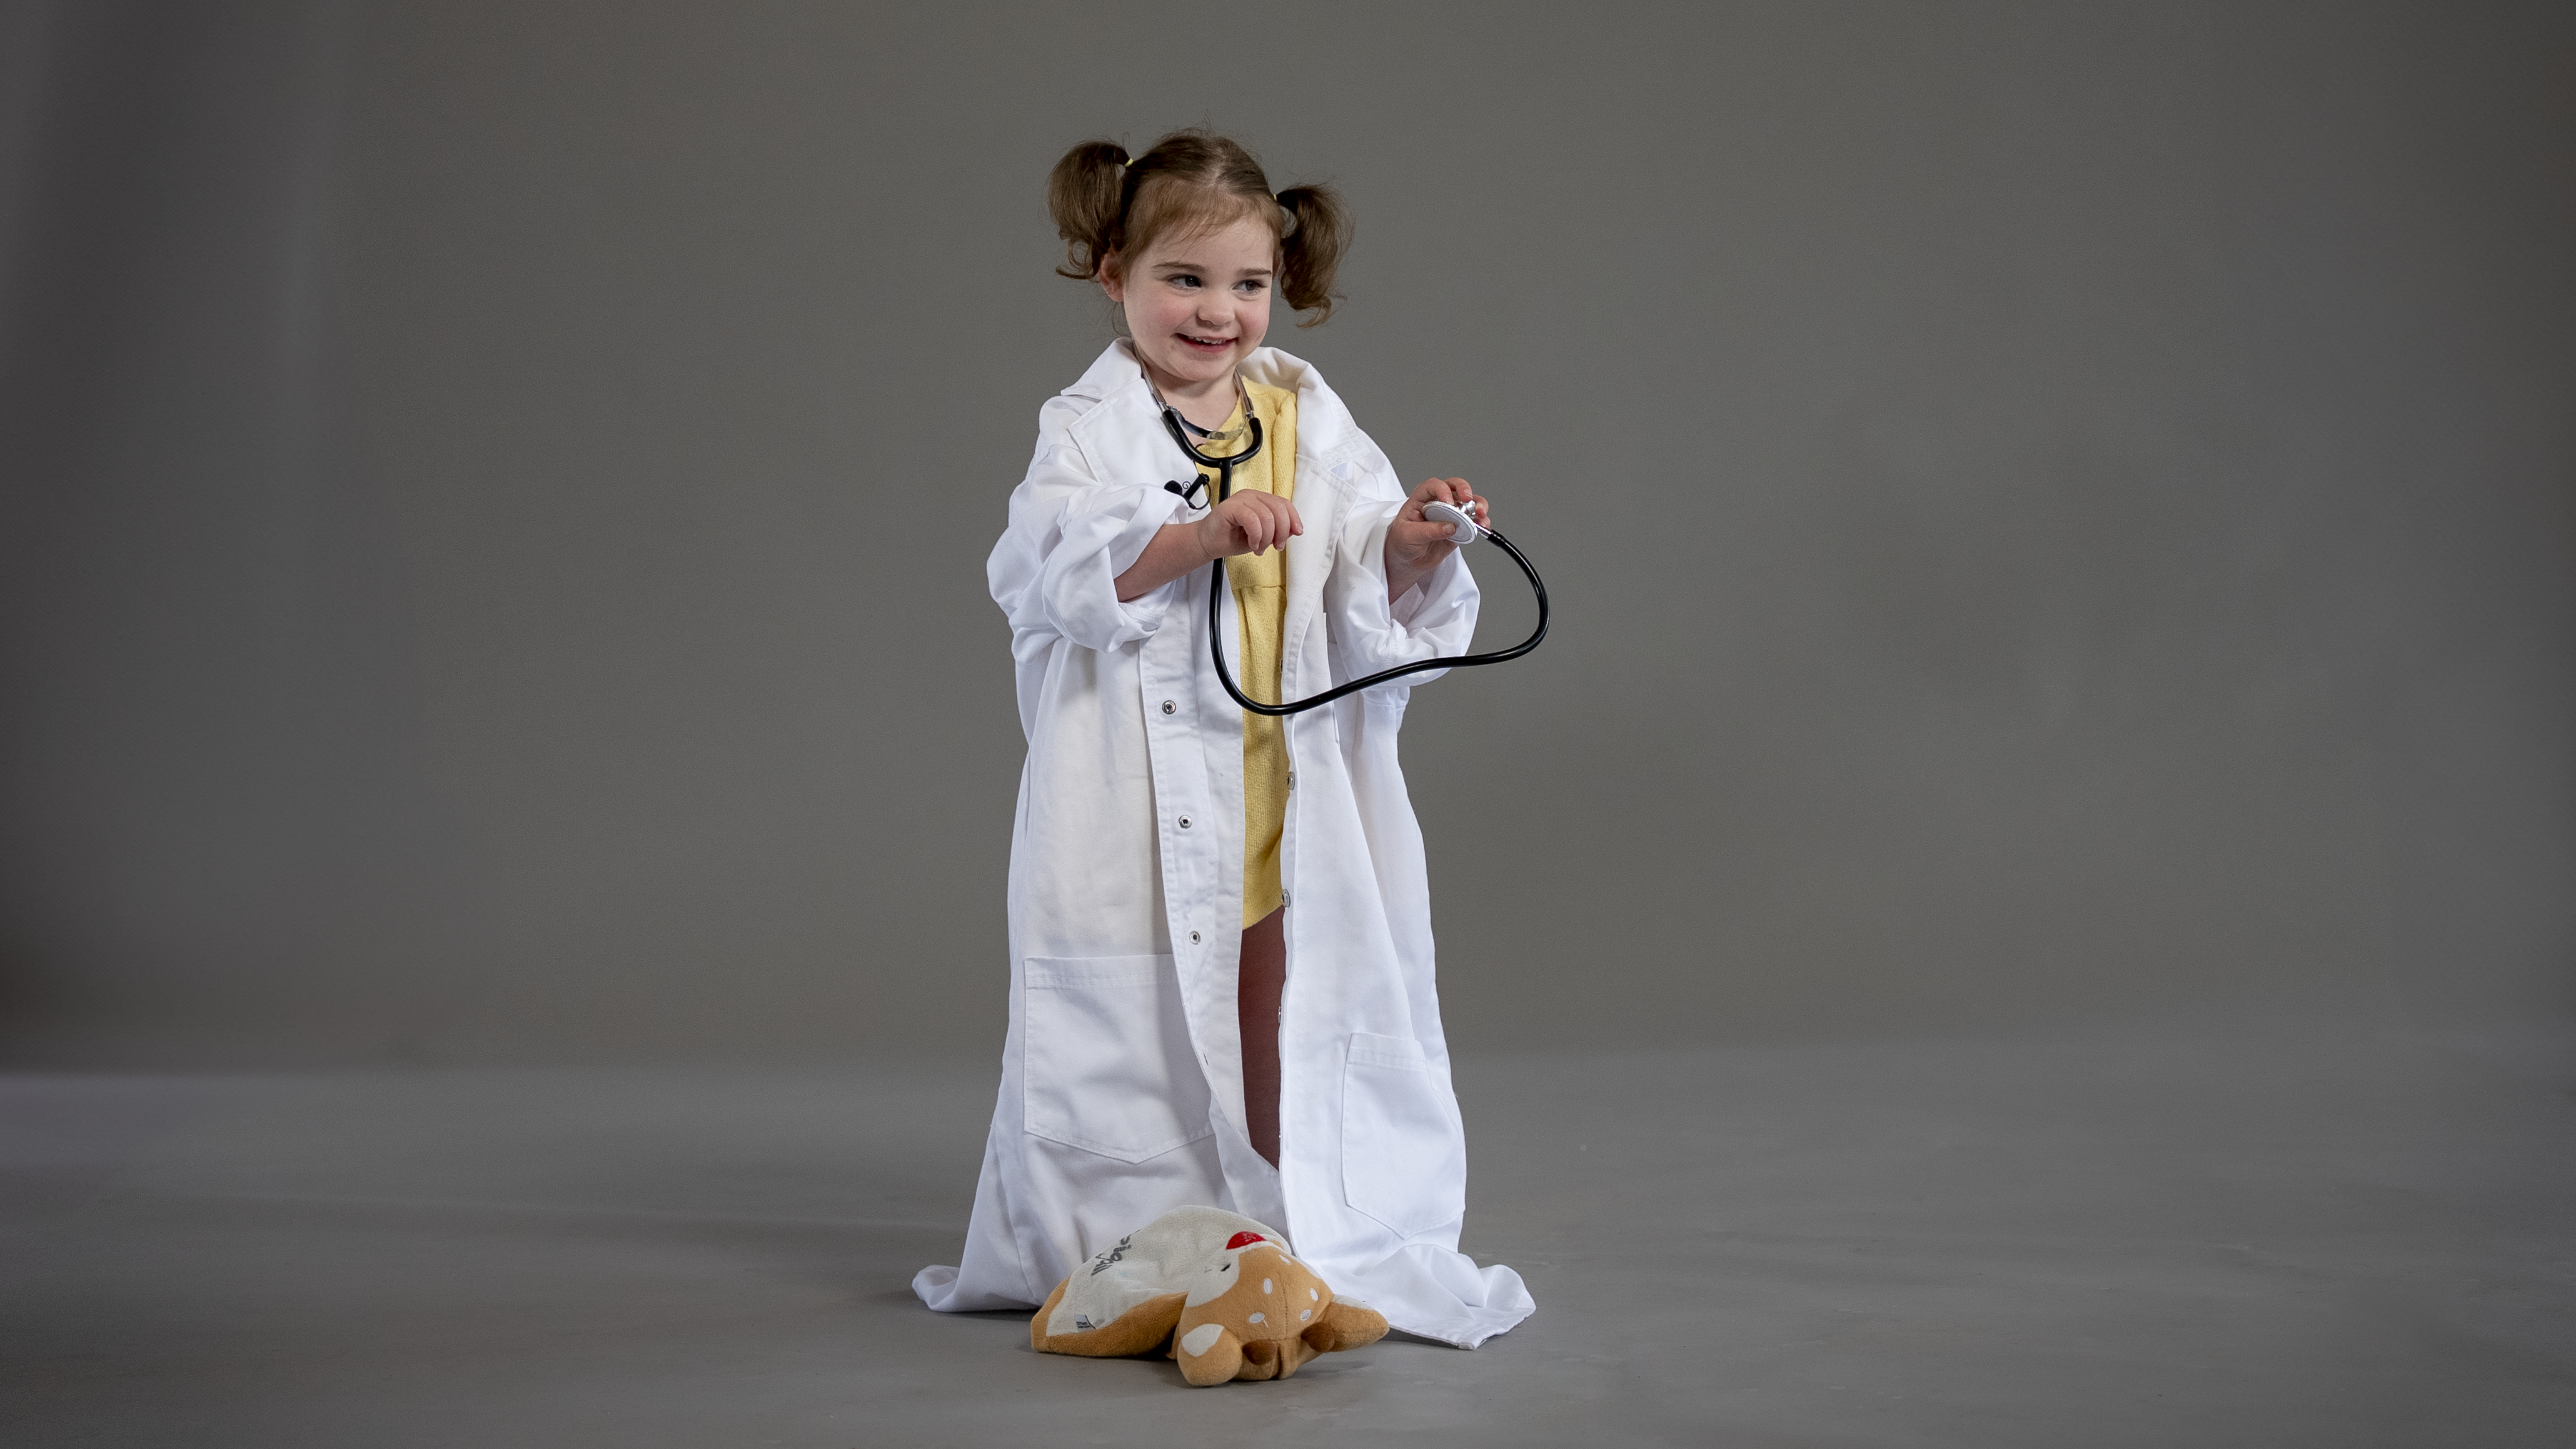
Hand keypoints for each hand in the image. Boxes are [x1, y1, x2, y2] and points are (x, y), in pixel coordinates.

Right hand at [1196, 489, 1303, 559]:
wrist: (1208, 543)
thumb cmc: (1232, 538)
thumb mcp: (1262, 536)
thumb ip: (1277, 530)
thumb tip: (1294, 529)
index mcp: (1260, 499)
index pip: (1284, 504)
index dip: (1293, 518)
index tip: (1296, 533)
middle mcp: (1251, 496)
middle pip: (1278, 509)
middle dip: (1281, 531)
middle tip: (1275, 546)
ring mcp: (1240, 500)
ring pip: (1267, 516)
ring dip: (1266, 537)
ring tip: (1259, 547)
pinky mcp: (1230, 507)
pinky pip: (1252, 520)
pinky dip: (1256, 536)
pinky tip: (1252, 544)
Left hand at [1385, 477, 1488, 600]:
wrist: (1408, 559)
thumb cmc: (1402, 542)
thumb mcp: (1408, 536)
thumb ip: (1428, 530)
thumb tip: (1450, 527)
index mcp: (1421, 498)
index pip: (1433, 486)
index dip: (1442, 490)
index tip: (1448, 502)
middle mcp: (1438, 502)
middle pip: (1455, 486)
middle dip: (1464, 490)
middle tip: (1468, 500)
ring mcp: (1451, 513)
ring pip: (1469, 502)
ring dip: (1478, 505)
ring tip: (1480, 514)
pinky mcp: (1460, 526)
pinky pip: (1474, 520)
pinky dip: (1481, 522)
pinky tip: (1482, 526)